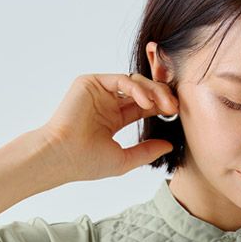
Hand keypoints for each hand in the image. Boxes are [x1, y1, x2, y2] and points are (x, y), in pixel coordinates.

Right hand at [39, 73, 179, 182]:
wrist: (63, 157)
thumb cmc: (87, 162)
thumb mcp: (125, 159)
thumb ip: (147, 151)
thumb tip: (169, 145)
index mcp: (114, 118)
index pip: (144, 106)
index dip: (161, 107)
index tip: (177, 114)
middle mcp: (107, 102)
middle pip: (142, 91)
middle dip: (161, 96)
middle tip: (175, 107)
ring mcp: (99, 91)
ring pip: (134, 82)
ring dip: (153, 91)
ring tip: (165, 106)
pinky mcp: (91, 82)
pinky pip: (120, 79)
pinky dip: (137, 89)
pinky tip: (147, 103)